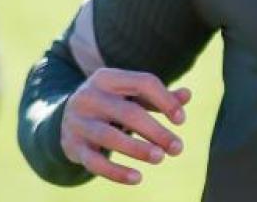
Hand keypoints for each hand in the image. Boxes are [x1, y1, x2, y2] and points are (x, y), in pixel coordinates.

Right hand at [60, 67, 191, 184]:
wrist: (68, 117)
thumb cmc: (112, 103)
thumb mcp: (132, 94)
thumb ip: (160, 96)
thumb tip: (187, 95)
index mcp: (107, 78)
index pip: (143, 83)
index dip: (165, 101)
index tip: (181, 120)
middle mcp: (89, 96)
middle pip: (128, 113)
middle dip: (156, 131)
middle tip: (177, 148)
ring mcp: (77, 122)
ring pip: (109, 137)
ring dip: (138, 149)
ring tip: (160, 158)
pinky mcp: (72, 146)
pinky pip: (94, 162)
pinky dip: (116, 172)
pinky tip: (137, 178)